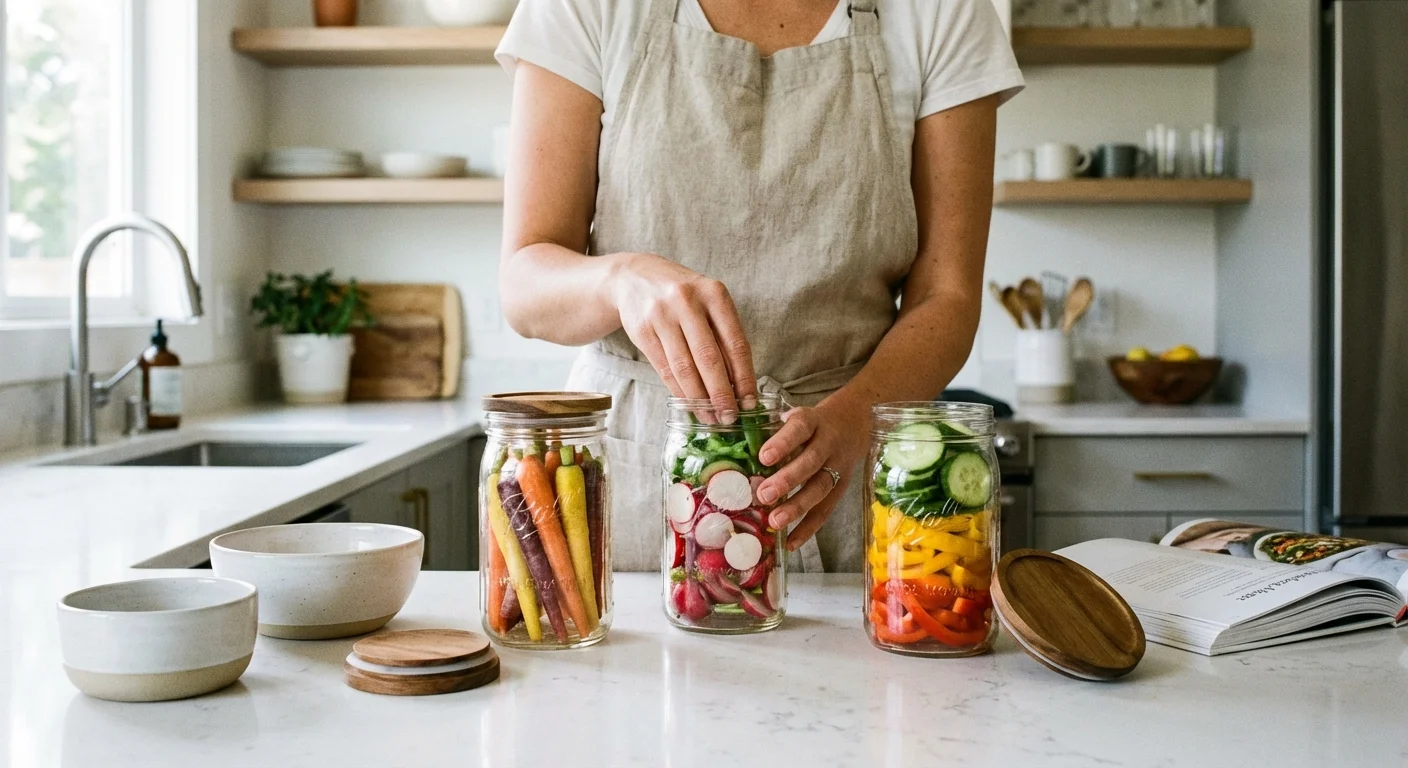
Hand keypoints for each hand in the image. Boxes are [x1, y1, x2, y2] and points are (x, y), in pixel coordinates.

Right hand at [610, 253, 757, 420]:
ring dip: (699, 398)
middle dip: (721, 393)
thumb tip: (739, 384)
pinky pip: (664, 368)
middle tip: (729, 417)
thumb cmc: (682, 295)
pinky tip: (689, 404)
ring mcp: (661, 315)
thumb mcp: (708, 301)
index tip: (750, 401)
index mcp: (714, 294)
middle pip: (709, 358)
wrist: (635, 276)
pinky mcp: (642, 330)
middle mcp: (687, 302)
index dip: (744, 377)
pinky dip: (678, 390)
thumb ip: (723, 335)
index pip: (735, 343)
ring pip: (684, 367)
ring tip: (710, 416)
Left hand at [754, 402, 867, 551]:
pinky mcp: (842, 486)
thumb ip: (777, 434)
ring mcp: (838, 466)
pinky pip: (826, 509)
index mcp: (814, 421)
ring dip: (797, 507)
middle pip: (811, 462)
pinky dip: (809, 528)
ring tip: (775, 521)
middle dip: (787, 480)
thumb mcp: (799, 416)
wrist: (854, 420)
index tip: (763, 457)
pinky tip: (791, 542)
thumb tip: (743, 459)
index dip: (783, 443)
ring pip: (820, 487)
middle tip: (764, 495)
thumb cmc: (813, 423)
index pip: (799, 429)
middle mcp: (829, 443)